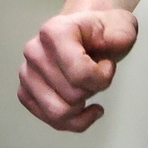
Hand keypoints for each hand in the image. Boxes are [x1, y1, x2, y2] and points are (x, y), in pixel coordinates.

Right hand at [18, 8, 138, 131]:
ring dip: (81, 107)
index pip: (80, 74)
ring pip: (59, 113)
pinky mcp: (26, 93)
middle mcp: (35, 51)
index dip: (102, 77)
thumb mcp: (121, 26)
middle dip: (93, 90)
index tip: (107, 64)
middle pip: (72, 95)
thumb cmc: (103, 31)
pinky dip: (74, 121)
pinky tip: (84, 109)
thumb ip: (119, 37)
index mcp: (54, 32)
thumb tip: (107, 55)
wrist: (88, 33)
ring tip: (87, 88)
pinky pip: (52, 121)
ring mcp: (27, 73)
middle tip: (96, 73)